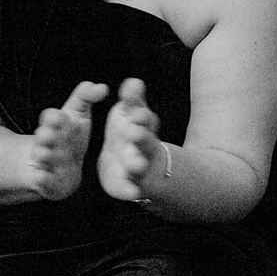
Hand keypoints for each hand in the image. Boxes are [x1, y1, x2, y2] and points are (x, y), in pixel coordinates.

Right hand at [26, 81, 108, 200]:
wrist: (62, 168)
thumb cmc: (70, 136)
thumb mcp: (77, 114)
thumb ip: (86, 96)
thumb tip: (103, 87)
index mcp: (54, 124)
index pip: (50, 117)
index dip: (53, 118)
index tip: (58, 117)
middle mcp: (47, 142)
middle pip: (43, 136)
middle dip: (45, 135)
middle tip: (49, 135)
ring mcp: (45, 161)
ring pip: (41, 157)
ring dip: (42, 155)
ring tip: (44, 155)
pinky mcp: (46, 181)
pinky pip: (42, 180)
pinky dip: (41, 178)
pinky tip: (43, 177)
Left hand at [98, 78, 165, 202]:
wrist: (133, 165)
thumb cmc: (132, 134)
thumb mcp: (131, 115)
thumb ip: (132, 100)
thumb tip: (134, 82)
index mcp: (143, 127)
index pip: (145, 118)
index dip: (141, 115)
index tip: (136, 112)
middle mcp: (144, 147)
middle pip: (146, 141)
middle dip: (141, 138)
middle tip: (134, 132)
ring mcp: (139, 167)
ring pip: (140, 165)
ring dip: (137, 165)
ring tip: (134, 165)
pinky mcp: (130, 185)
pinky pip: (131, 189)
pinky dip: (131, 191)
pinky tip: (131, 193)